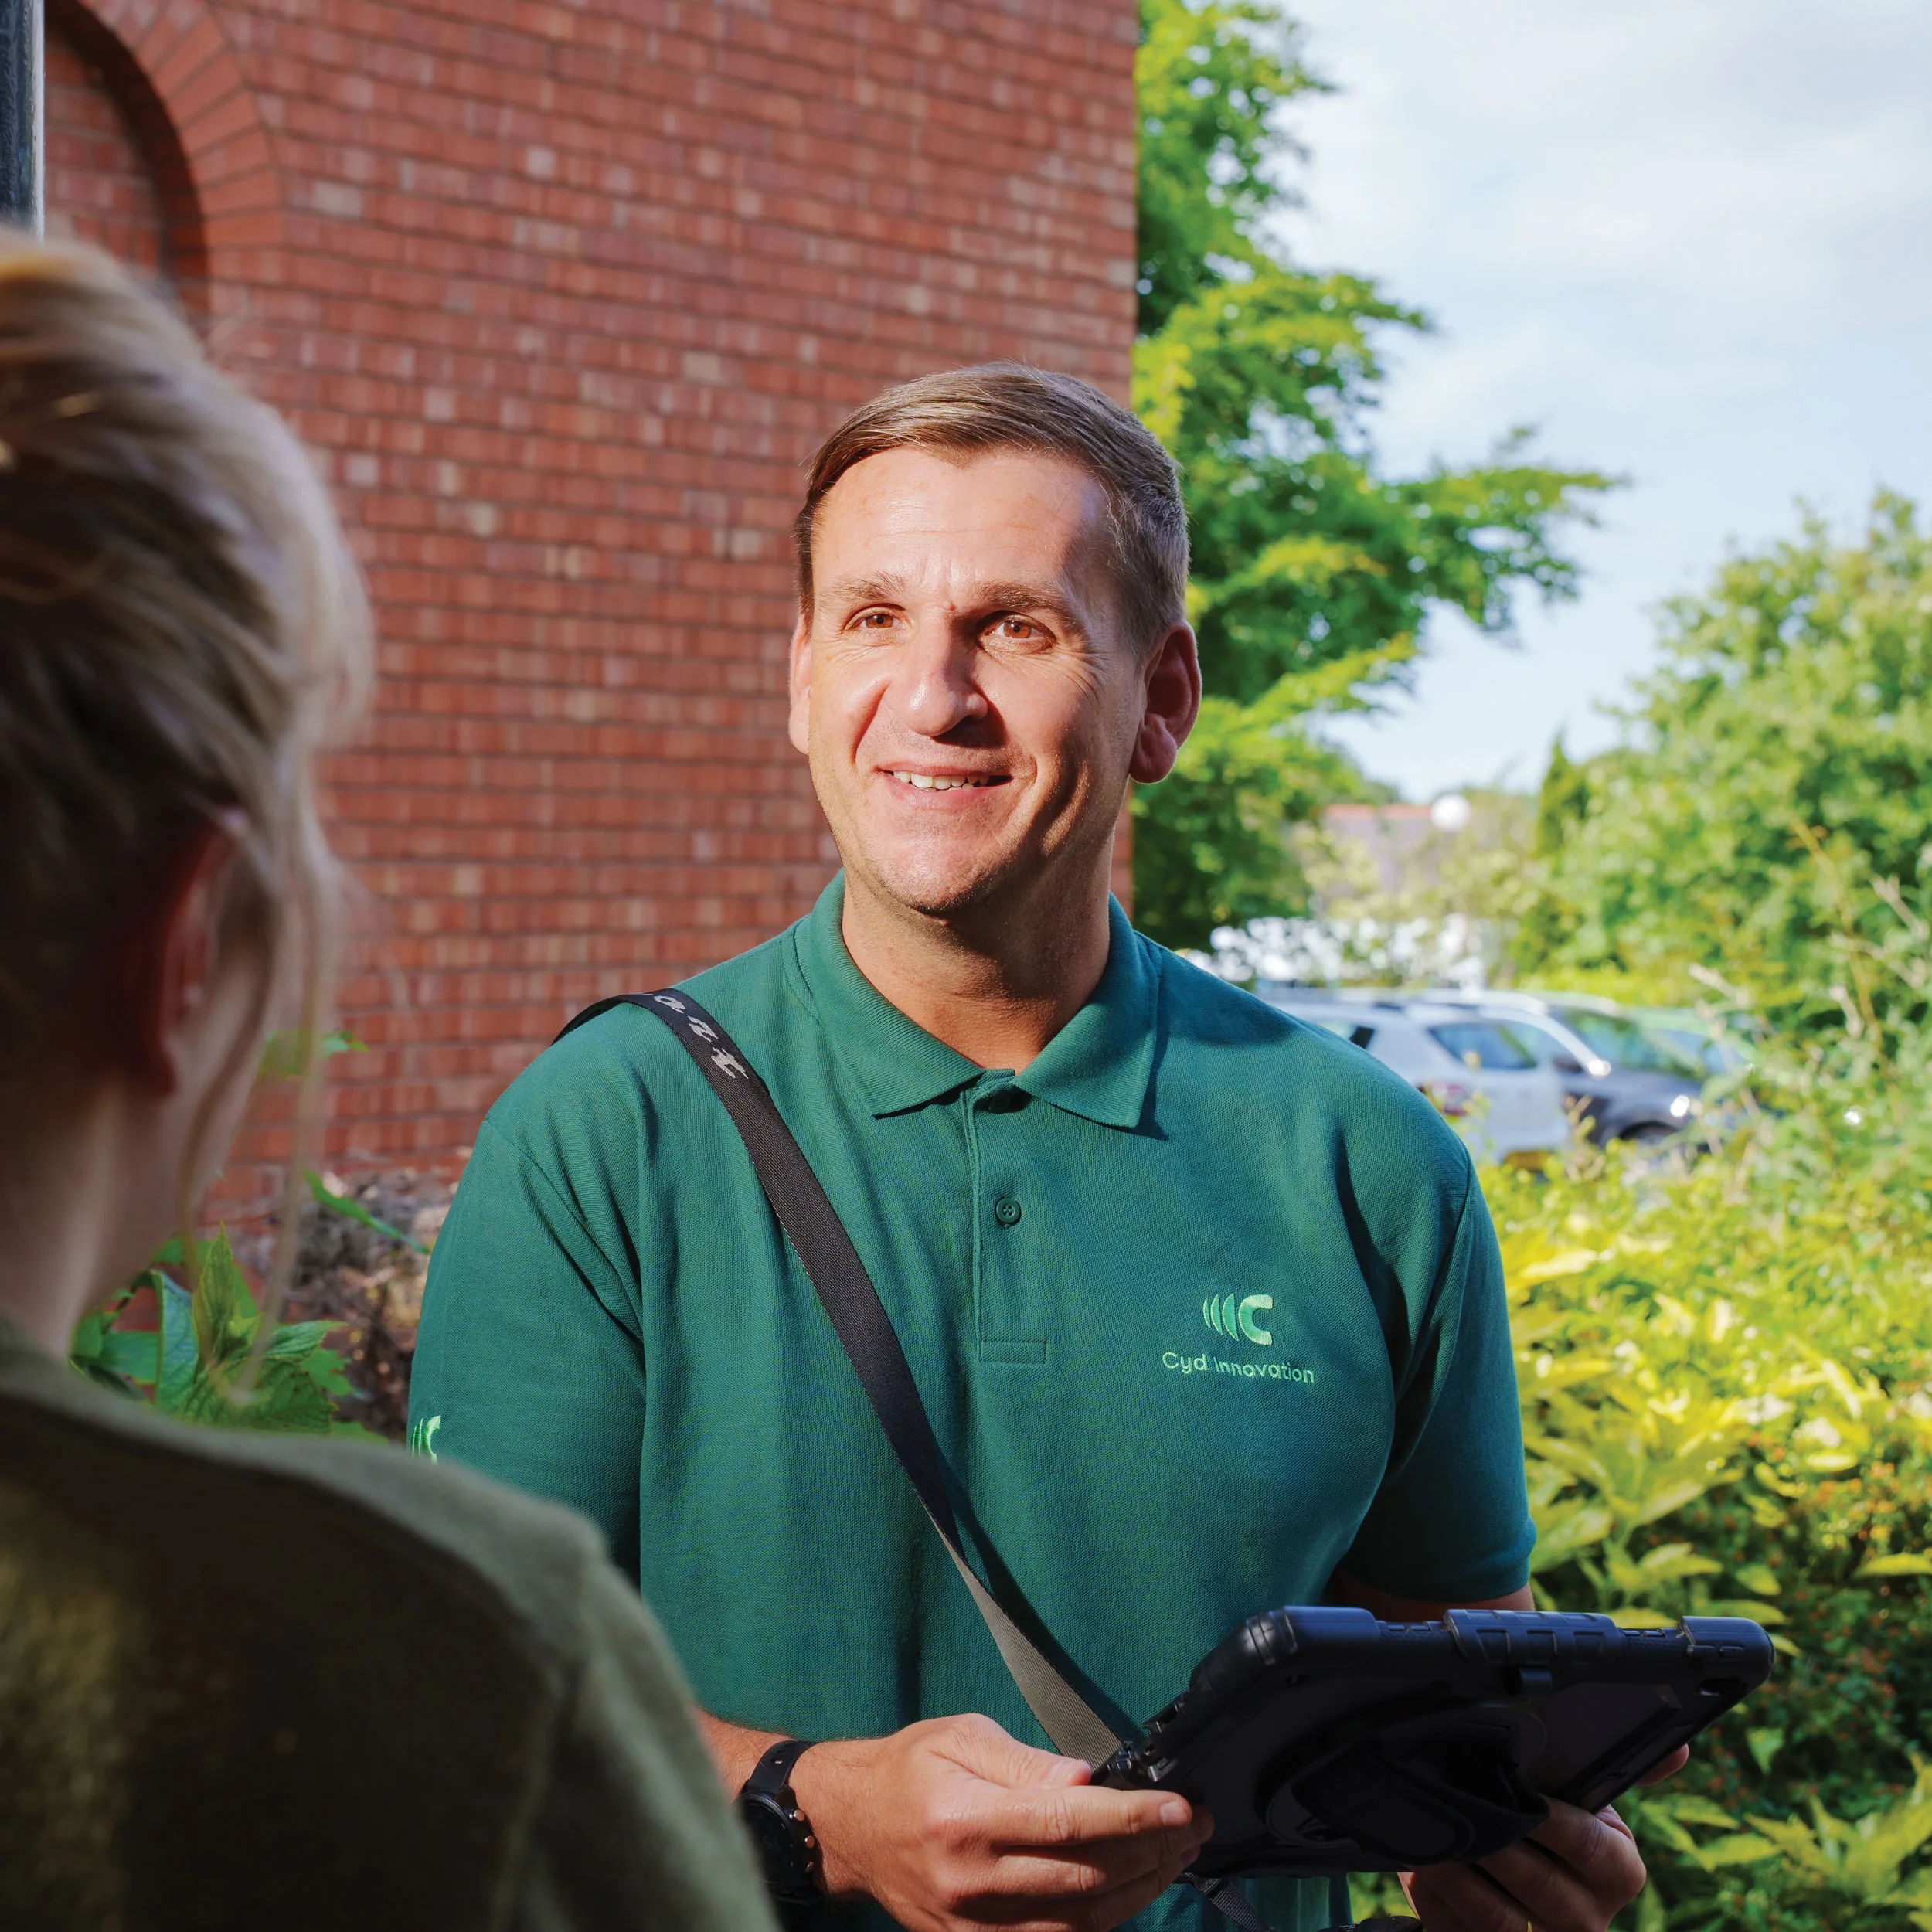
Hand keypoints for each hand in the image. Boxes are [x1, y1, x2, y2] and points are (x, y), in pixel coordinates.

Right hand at [789, 1712, 1212, 1931]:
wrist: (849, 1825)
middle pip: (1084, 1878)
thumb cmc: (908, 1768)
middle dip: (1152, 1854)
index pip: (1069, 1823)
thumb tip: (1086, 1781)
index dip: (1132, 1819)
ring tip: (1175, 1858)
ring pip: (1079, 1924)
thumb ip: (1023, 1761)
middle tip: (1194, 1827)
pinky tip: (1130, 1892)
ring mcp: (974, 1926)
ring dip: (1138, 1893)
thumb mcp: (960, 1735)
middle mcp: (973, 1881)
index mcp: (967, 1818)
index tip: (1179, 1807)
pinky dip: (1101, 1923)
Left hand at [1397, 1750, 1687, 1931]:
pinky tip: (1423, 1866)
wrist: (1514, 1885)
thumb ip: (1621, 1766)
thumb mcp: (1583, 1797)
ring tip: (1434, 1838)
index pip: (1592, 1848)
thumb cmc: (1547, 1826)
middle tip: (1462, 1809)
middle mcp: (1589, 1919)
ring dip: (1461, 1874)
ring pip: (1500, 1918)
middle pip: (1541, 1886)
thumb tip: (1679, 1746)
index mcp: (1617, 1871)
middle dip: (1496, 1844)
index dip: (1553, 1822)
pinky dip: (1439, 1898)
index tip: (1522, 1797)